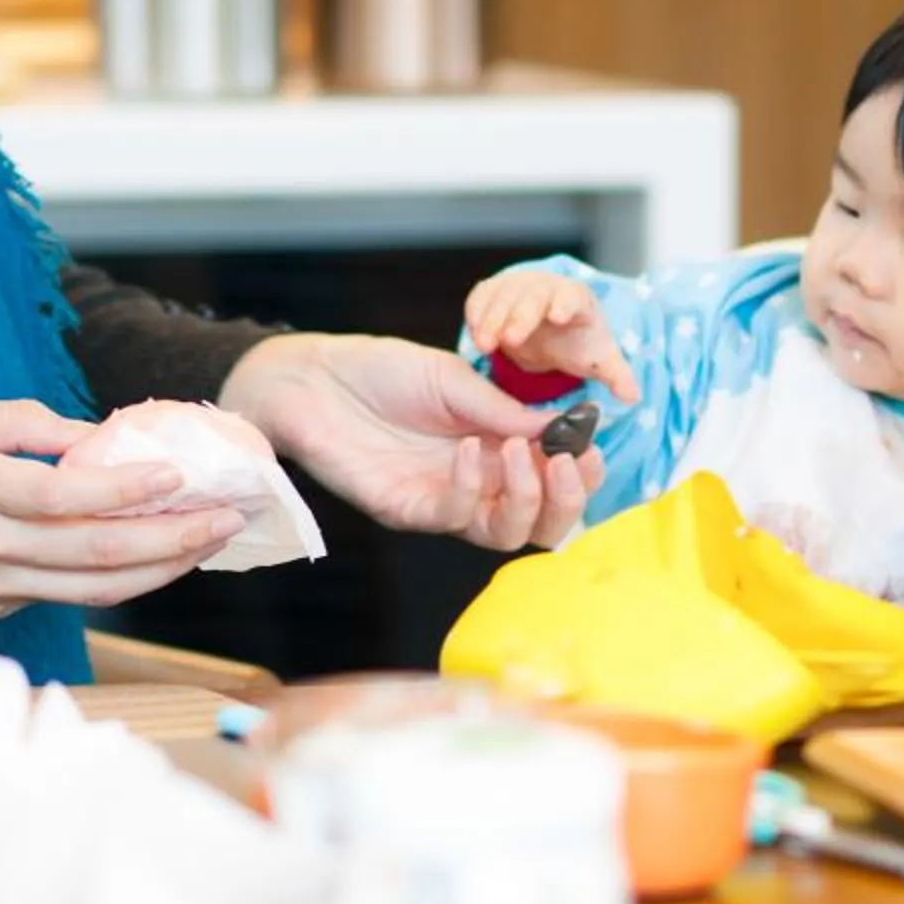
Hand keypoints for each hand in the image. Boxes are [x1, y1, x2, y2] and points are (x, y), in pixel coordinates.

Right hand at [0, 400, 247, 636]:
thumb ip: (20, 423)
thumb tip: (94, 437)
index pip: (64, 497)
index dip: (127, 489)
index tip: (177, 474)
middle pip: (95, 553)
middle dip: (172, 538)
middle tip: (226, 518)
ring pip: (92, 589)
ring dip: (160, 568)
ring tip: (208, 542)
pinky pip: (66, 594)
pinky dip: (116, 576)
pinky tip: (153, 553)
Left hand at [220, 332, 601, 551]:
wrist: (312, 377)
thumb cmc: (380, 371)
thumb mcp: (452, 378)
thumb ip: (503, 407)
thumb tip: (566, 427)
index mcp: (496, 448)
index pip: (554, 480)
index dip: (581, 472)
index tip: (590, 444)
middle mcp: (477, 482)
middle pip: (541, 522)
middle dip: (567, 499)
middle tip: (571, 463)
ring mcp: (442, 500)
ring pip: (506, 533)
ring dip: (527, 497)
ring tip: (521, 451)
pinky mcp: (406, 508)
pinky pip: (453, 516)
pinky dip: (472, 487)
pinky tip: (470, 450)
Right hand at [463, 271, 641, 403]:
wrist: (549, 322)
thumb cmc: (574, 339)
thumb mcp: (596, 357)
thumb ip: (616, 376)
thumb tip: (633, 396)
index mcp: (576, 299)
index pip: (572, 295)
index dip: (565, 303)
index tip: (558, 317)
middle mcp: (545, 286)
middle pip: (532, 295)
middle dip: (520, 315)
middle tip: (509, 340)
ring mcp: (517, 285)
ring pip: (502, 295)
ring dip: (492, 318)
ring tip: (484, 345)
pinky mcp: (493, 290)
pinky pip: (481, 296)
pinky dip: (476, 313)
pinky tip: (474, 334)